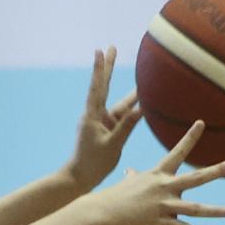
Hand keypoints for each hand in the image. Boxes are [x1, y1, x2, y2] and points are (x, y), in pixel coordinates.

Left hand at [66, 46, 142, 191]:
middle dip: (109, 67)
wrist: (80, 177)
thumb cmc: (93, 163)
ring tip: (144, 78)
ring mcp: (101, 122)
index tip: (100, 50)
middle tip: (111, 47)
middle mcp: (96, 115)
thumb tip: (140, 109)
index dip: (100, 68)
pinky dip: (132, 109)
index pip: (98, 88)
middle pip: (104, 87)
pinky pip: (122, 116)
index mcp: (93, 116)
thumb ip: (126, 127)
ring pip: (119, 103)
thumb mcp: (112, 146)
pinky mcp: (106, 130)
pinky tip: (143, 104)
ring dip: (131, 93)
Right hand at [81, 120, 224, 224]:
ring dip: (216, 210)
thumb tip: (130, 173)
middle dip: (218, 170)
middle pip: (197, 178)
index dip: (190, 137)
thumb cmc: (114, 196)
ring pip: (195, 208)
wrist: (102, 211)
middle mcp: (165, 187)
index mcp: (159, 174)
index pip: (178, 152)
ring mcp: (163, 205)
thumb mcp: (127, 183)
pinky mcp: (159, 221)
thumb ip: (134, 177)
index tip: (201, 123)